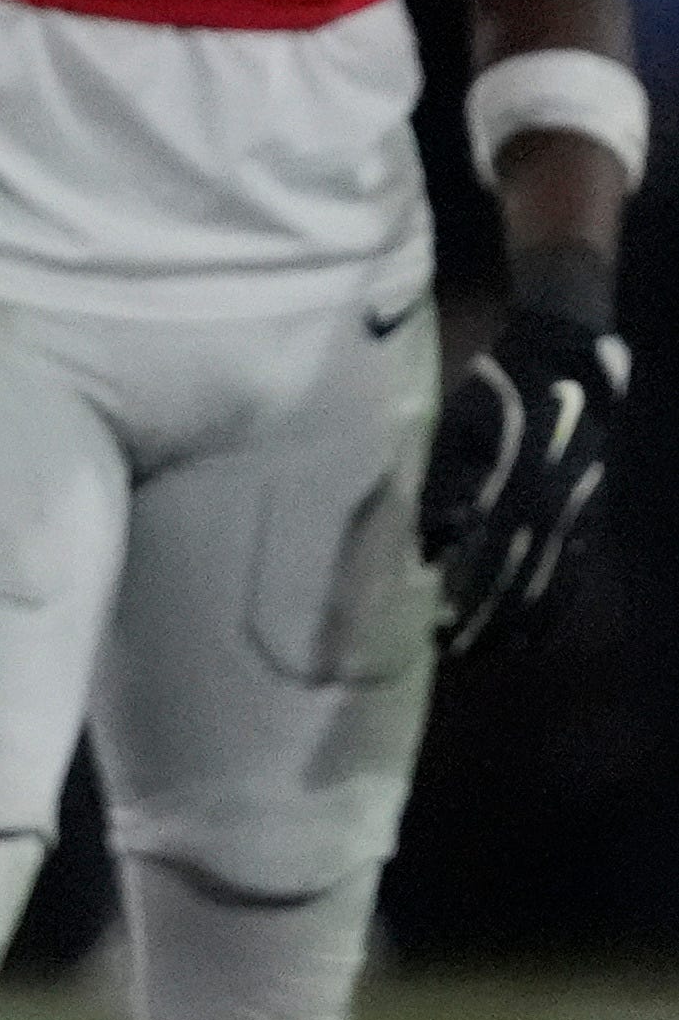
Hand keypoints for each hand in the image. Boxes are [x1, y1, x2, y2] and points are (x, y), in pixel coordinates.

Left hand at [423, 305, 626, 660]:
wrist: (567, 367)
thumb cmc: (495, 396)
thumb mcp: (454, 431)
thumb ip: (440, 488)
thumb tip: (428, 547)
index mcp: (517, 491)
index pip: (488, 565)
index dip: (465, 604)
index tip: (435, 631)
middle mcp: (553, 511)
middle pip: (519, 585)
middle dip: (485, 625)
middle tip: (451, 652)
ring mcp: (579, 517)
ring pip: (550, 587)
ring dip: (516, 625)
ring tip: (483, 650)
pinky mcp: (592, 518)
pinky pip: (572, 574)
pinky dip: (550, 608)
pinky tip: (528, 634)